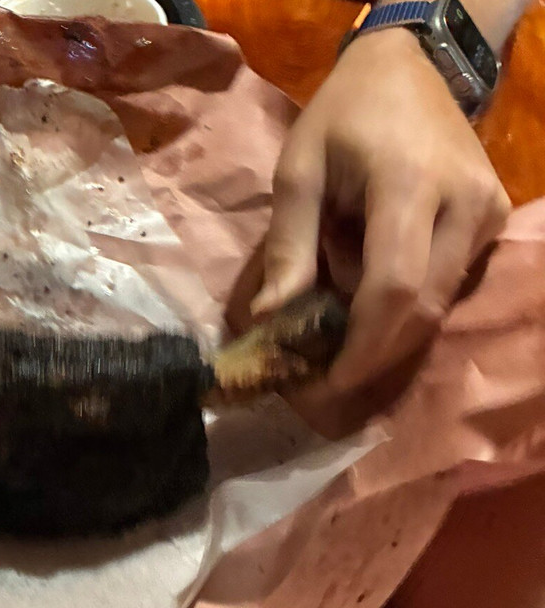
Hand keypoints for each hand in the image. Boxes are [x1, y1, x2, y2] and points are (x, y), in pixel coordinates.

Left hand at [253, 28, 510, 390]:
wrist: (406, 68)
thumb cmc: (341, 117)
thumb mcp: (298, 172)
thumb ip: (288, 247)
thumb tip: (272, 320)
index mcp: (409, 185)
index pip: (393, 288)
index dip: (361, 347)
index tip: (324, 381)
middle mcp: (464, 204)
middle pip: (422, 309)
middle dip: (371, 354)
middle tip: (322, 378)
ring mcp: (487, 213)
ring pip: (439, 305)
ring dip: (387, 336)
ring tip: (336, 348)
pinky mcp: (493, 220)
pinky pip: (449, 284)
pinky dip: (407, 308)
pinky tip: (367, 312)